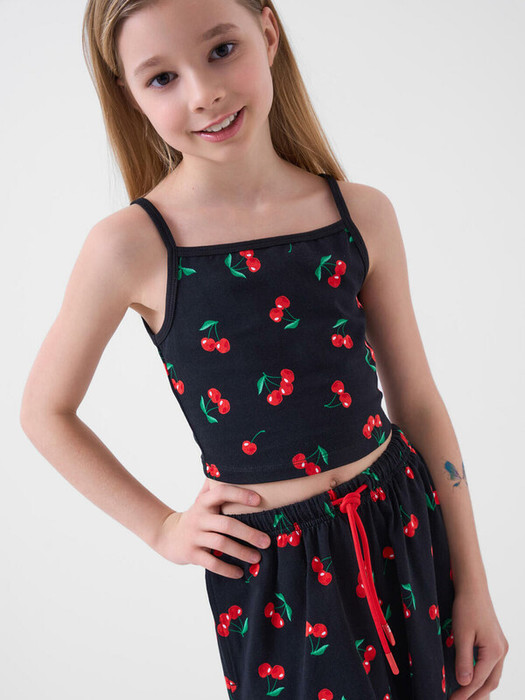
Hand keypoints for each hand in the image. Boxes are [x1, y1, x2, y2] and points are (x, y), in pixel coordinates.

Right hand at [151, 478, 271, 578]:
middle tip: (266, 541)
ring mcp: (195, 536)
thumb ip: (216, 487)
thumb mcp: (202, 500)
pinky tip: (239, 573)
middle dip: (249, 533)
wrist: (167, 535)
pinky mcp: (191, 554)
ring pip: (221, 544)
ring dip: (241, 552)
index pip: (221, 493)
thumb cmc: (196, 517)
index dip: (239, 494)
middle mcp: (199, 517)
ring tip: (257, 558)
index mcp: (204, 502)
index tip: (258, 500)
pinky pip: (211, 563)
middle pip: (227, 524)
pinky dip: (227, 569)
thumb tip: (239, 471)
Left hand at [449, 588, 508, 698]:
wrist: (474, 588)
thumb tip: (463, 683)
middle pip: (490, 683)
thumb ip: (463, 659)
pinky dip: (484, 677)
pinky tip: (474, 681)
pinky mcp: (497, 643)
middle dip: (475, 696)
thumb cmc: (466, 607)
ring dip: (481, 689)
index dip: (465, 693)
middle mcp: (502, 651)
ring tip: (466, 698)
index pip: (478, 680)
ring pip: (493, 676)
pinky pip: (492, 666)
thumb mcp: (461, 634)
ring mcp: (501, 647)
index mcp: (494, 651)